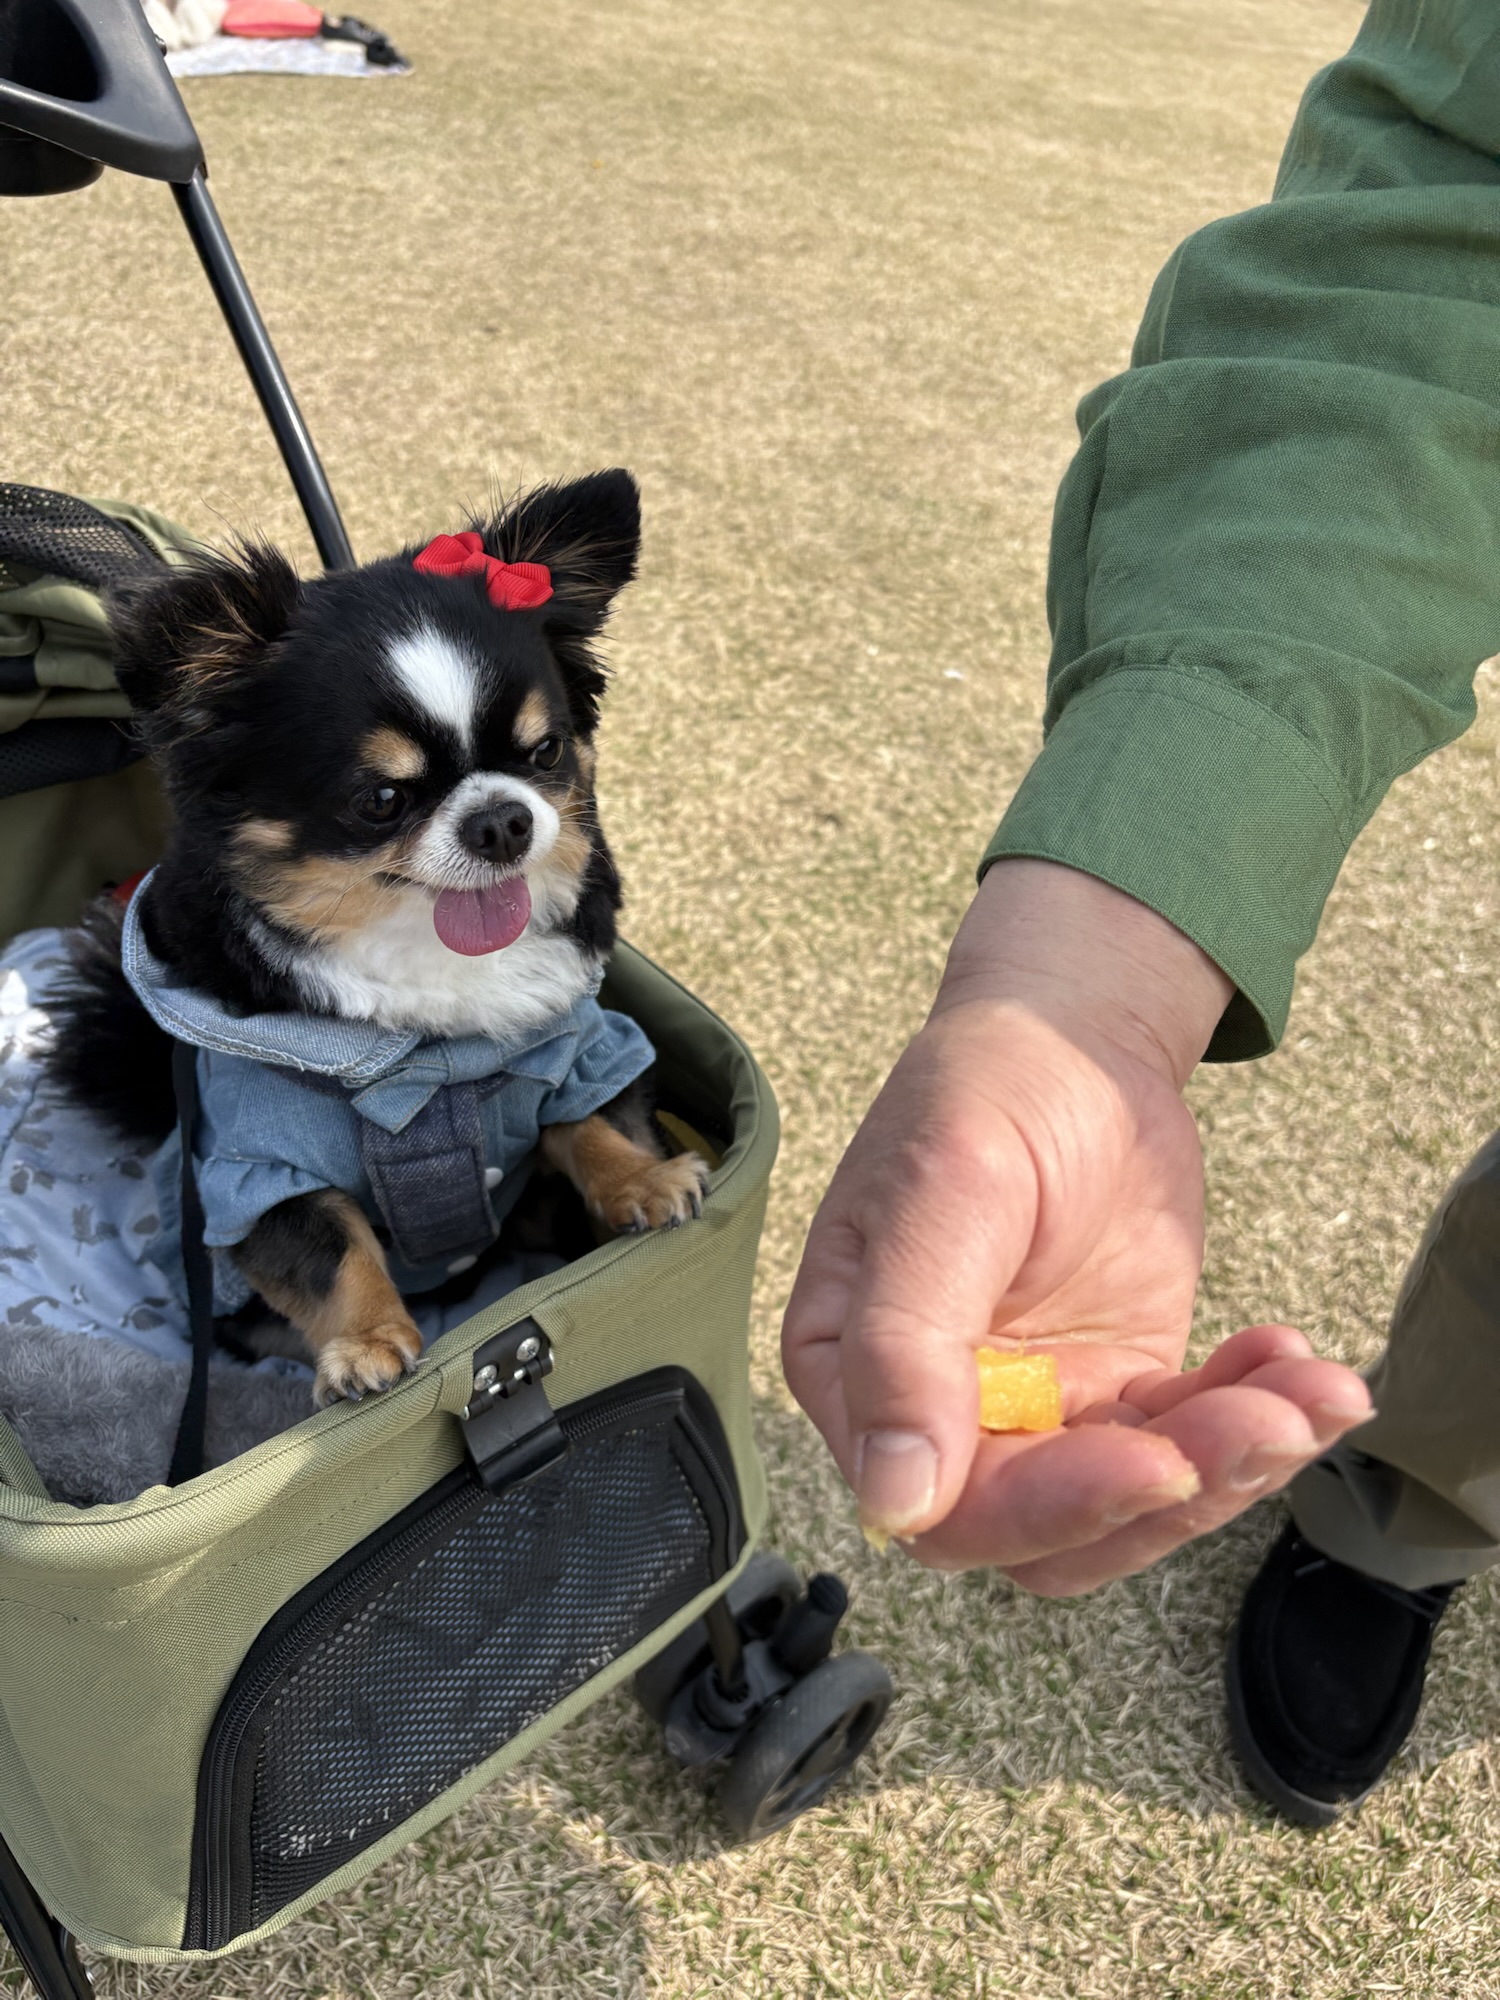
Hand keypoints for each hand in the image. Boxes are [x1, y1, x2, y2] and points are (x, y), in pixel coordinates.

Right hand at [781, 860, 1373, 1593]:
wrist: (1077, 1033)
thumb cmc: (986, 1088)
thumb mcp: (943, 1194)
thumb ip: (907, 1345)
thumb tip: (893, 1501)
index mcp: (857, 1372)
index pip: (945, 1501)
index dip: (1051, 1504)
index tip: (1158, 1461)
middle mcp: (941, 1411)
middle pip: (1051, 1528)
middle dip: (1166, 1491)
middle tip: (1263, 1422)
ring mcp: (1038, 1407)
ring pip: (1133, 1503)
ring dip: (1232, 1464)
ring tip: (1310, 1392)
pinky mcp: (1121, 1389)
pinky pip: (1190, 1447)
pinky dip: (1255, 1420)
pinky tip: (1295, 1362)